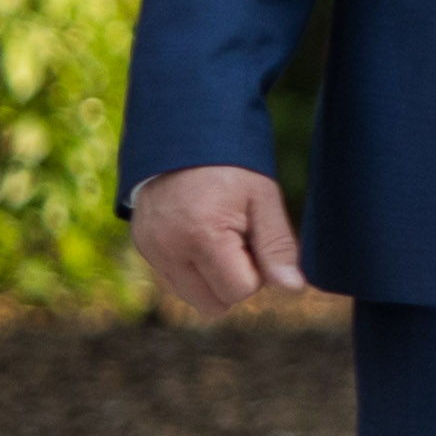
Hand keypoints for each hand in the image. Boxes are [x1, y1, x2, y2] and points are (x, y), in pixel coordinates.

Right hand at [133, 164, 312, 319]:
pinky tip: (199, 233)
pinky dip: (193, 267)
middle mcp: (168, 249)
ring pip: (193, 297)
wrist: (183, 131)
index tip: (253, 235)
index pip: (240, 291)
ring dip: (212, 278)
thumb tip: (292, 290)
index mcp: (201, 236)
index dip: (256, 270)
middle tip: (237, 237)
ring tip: (217, 235)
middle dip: (233, 280)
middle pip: (214, 304)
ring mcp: (151, 250)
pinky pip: (175, 280)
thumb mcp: (262, 198)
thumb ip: (278, 247)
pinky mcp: (143, 246)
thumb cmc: (231, 164)